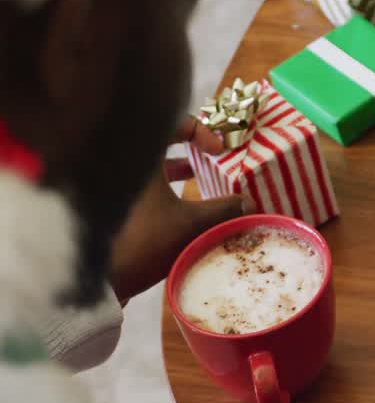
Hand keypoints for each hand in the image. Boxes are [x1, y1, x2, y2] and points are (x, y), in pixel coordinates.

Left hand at [109, 117, 245, 302]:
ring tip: (198, 179)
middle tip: (210, 160)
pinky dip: (160, 186)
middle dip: (188, 149)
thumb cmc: (143, 241)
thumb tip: (250, 202)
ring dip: (175, 169)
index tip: (220, 152)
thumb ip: (225, 209)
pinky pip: (138, 183)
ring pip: (147, 164)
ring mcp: (110, 183)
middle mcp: (119, 161)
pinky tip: (178, 204)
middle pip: (157, 142)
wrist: (97, 280)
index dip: (201, 130)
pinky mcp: (107, 204)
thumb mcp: (192, 224)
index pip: (171, 122)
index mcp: (136, 154)